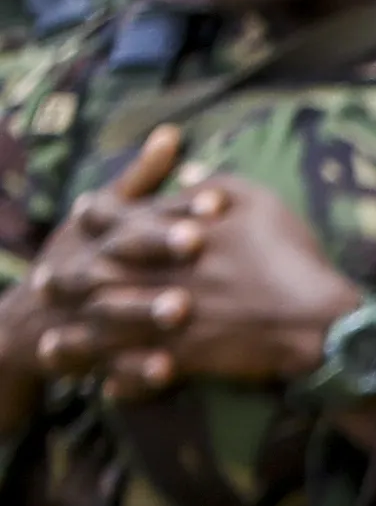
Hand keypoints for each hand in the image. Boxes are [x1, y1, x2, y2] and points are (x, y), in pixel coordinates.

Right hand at [0, 128, 174, 409]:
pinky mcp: (83, 355)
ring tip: (182, 311)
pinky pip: (110, 365)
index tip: (216, 199)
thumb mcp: (104, 218)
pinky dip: (135, 371)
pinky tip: (167, 372)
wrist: (30, 320)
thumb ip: (140, 181)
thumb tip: (171, 133)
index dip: (175, 206)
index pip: (139, 213)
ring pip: (112, 309)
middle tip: (198, 243)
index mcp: (99, 233)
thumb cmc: (84, 258)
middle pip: (121, 254)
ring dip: (144, 310)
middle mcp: (88, 267)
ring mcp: (82, 311)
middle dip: (156, 247)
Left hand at [68, 163, 357, 398]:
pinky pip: (135, 367)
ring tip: (55, 341)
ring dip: (77, 334)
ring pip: (105, 325)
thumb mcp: (260, 201)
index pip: (114, 218)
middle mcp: (159, 274)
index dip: (94, 215)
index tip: (82, 213)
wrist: (320, 320)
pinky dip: (118, 376)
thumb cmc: (293, 257)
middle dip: (67, 278)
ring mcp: (166, 317)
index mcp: (171, 235)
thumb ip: (214, 184)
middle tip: (45, 282)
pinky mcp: (182, 355)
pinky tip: (105, 381)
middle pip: (94, 273)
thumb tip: (185, 174)